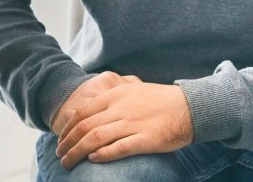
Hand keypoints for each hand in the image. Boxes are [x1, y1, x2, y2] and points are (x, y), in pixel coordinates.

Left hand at [55, 80, 192, 168]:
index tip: (62, 139)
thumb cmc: (162, 101)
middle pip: (85, 127)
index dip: (67, 128)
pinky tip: (93, 160)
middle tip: (60, 154)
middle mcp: (123, 108)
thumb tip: (89, 106)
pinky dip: (101, 155)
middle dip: (67, 143)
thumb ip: (114, 96)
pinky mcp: (145, 139)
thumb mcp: (136, 89)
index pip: (82, 112)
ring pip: (95, 139)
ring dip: (77, 153)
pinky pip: (117, 149)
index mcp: (119, 95)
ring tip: (68, 163)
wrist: (192, 108)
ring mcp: (134, 124)